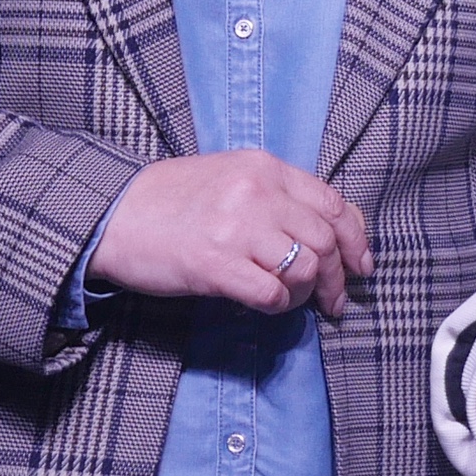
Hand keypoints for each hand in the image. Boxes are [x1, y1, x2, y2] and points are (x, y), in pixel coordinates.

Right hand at [86, 151, 370, 319]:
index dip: (356, 240)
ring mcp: (235, 228)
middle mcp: (256, 193)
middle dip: (339, 278)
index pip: (334, 204)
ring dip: (306, 294)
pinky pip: (272, 294)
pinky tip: (265, 305)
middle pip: (326, 240)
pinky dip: (279, 307)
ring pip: (306, 268)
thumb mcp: (232, 178)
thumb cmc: (173, 201)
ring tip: (292, 301)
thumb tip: (330, 232)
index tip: (360, 265)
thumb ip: (279, 197)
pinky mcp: (214, 265)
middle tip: (334, 302)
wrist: (115, 215)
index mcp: (264, 168)